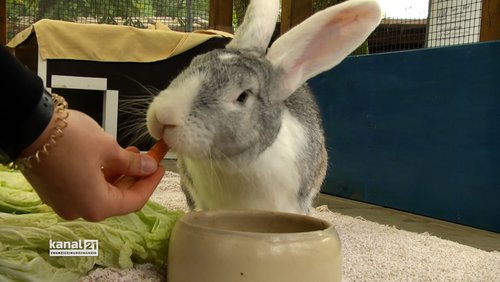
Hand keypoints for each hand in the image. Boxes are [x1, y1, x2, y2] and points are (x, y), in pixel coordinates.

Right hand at [20, 109, 164, 220]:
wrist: (28, 128)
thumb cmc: (71, 139)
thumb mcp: (108, 149)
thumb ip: (132, 163)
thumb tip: (150, 167)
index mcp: (96, 206)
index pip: (134, 201)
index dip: (151, 183)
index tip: (161, 167)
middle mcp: (80, 210)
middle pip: (118, 198)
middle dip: (135, 177)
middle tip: (148, 158)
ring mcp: (65, 203)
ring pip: (102, 192)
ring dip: (120, 174)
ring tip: (131, 152)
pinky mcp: (56, 192)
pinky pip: (86, 187)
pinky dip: (102, 175)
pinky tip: (111, 157)